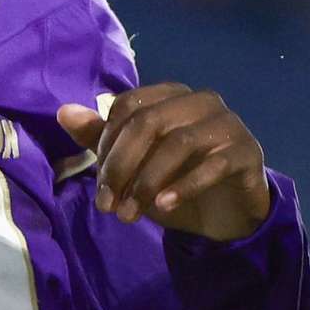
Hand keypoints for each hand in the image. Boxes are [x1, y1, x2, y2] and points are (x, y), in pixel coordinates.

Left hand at [55, 84, 275, 241]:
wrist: (226, 213)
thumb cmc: (176, 181)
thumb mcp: (134, 165)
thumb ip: (101, 139)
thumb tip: (63, 112)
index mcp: (171, 94)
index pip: (128, 106)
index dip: (107, 145)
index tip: (100, 187)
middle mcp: (201, 100)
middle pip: (149, 122)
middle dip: (121, 166)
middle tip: (109, 206)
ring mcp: (228, 123)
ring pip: (178, 143)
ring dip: (147, 182)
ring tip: (130, 215)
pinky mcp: (247, 151)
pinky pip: (213, 164)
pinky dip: (183, 186)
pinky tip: (164, 207)